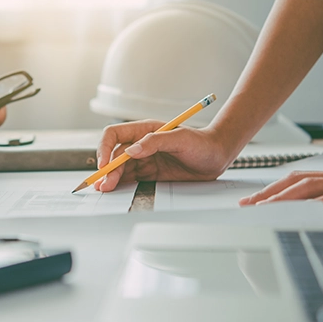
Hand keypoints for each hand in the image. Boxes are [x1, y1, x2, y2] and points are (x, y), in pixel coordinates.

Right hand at [95, 120, 231, 191]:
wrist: (217, 156)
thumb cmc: (202, 143)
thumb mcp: (181, 139)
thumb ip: (155, 142)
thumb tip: (131, 151)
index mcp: (144, 130)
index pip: (114, 135)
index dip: (105, 148)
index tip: (104, 164)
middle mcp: (141, 144)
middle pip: (114, 155)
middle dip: (107, 170)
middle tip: (104, 185)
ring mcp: (145, 159)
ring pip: (120, 169)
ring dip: (111, 179)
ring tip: (105, 190)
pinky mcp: (150, 173)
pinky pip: (131, 179)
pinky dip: (121, 185)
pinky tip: (116, 191)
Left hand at [239, 165, 322, 212]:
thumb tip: (318, 212)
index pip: (300, 179)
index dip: (275, 187)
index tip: (255, 198)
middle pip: (296, 182)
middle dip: (268, 193)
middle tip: (247, 205)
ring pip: (309, 188)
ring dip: (281, 198)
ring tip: (261, 209)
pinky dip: (315, 206)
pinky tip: (299, 213)